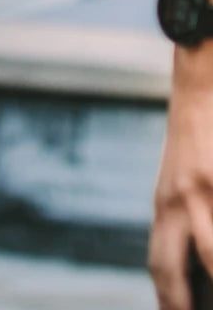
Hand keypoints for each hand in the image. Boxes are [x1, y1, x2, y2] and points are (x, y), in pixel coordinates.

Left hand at [152, 65, 212, 309]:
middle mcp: (182, 202)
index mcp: (166, 204)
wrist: (201, 83)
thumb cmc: (197, 140)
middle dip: (184, 304)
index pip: (162, 265)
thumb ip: (181, 220)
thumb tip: (198, 271)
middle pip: (183, 269)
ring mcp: (207, 193)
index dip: (170, 302)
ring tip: (212, 292)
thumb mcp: (178, 181)